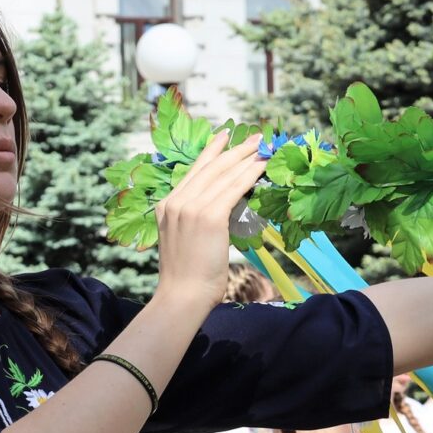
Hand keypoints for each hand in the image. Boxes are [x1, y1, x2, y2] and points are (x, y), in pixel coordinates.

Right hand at [154, 130, 267, 310]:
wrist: (182, 295)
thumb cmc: (187, 277)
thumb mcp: (185, 240)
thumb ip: (196, 219)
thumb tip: (222, 207)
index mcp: (167, 206)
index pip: (194, 171)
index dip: (212, 151)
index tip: (225, 136)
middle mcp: (176, 202)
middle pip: (211, 168)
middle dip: (236, 149)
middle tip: (255, 136)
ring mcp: (191, 208)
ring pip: (225, 175)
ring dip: (248, 158)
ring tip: (264, 146)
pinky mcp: (209, 217)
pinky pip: (234, 189)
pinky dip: (250, 174)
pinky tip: (262, 166)